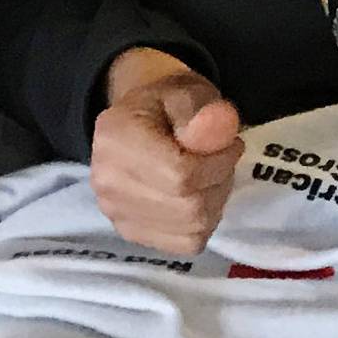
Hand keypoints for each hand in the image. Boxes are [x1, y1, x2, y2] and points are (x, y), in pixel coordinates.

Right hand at [90, 49, 243, 255]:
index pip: (181, 175)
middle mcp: (106, 181)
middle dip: (219, 183)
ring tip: (209, 176)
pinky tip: (196, 198)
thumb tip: (223, 124)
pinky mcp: (130, 232)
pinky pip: (186, 243)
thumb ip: (204, 111)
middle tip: (221, 160)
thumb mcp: (188, 93)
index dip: (219, 164)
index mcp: (115, 138)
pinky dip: (202, 223)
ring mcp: (114, 212)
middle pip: (188, 206)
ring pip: (191, 227)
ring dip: (214, 203)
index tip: (230, 145)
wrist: (140, 121)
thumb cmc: (167, 105)